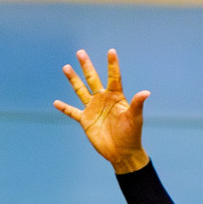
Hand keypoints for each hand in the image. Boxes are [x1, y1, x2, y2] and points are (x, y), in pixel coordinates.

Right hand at [54, 49, 149, 174]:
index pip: (113, 77)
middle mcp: (103, 99)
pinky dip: (65, 108)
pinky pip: (73, 112)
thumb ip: (137, 104)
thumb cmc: (132, 134)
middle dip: (86, 66)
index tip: (111, 51)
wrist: (122, 152)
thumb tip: (146, 92)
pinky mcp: (85, 121)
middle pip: (92, 79)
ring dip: (73, 80)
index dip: (112, 65)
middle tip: (80, 52)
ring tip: (66, 67)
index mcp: (116, 97)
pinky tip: (56, 102)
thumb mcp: (135, 118)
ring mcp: (93, 109)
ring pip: (81, 91)